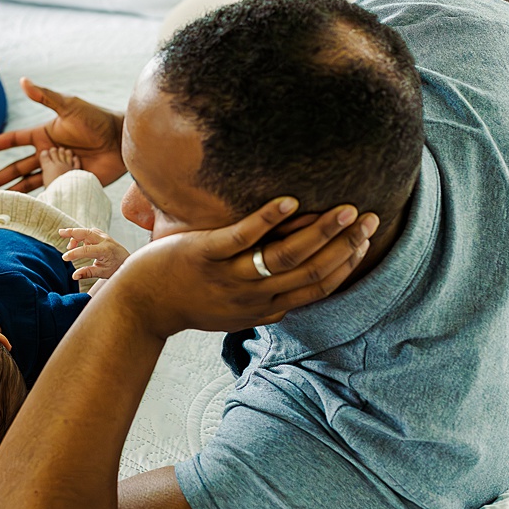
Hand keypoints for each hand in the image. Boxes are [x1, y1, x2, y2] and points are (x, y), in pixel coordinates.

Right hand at [0, 78, 126, 192]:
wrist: (121, 141)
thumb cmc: (97, 120)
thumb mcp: (70, 106)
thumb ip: (46, 96)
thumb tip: (23, 81)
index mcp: (44, 135)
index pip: (14, 141)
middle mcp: (47, 153)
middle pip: (17, 167)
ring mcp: (57, 169)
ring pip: (29, 182)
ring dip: (13, 191)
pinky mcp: (69, 182)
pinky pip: (49, 191)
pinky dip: (37, 200)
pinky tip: (24, 208)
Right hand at [59, 227, 130, 279]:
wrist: (128, 262)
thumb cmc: (116, 268)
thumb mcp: (103, 273)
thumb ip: (88, 273)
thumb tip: (74, 276)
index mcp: (105, 251)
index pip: (86, 250)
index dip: (74, 254)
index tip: (64, 258)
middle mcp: (105, 241)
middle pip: (86, 233)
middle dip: (72, 232)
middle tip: (60, 233)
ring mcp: (104, 236)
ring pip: (87, 231)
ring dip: (76, 234)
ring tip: (69, 246)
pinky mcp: (102, 235)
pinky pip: (90, 232)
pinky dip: (82, 235)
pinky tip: (77, 244)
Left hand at [103, 198, 379, 339]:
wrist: (139, 306)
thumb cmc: (187, 299)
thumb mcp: (232, 308)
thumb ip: (263, 297)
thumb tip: (293, 285)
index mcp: (262, 308)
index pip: (316, 287)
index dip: (345, 265)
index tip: (365, 241)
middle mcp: (250, 296)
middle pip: (310, 271)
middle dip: (345, 245)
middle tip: (369, 218)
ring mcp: (227, 276)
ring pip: (284, 256)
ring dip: (319, 231)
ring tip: (345, 208)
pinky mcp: (202, 255)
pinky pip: (240, 237)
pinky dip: (267, 219)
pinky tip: (289, 200)